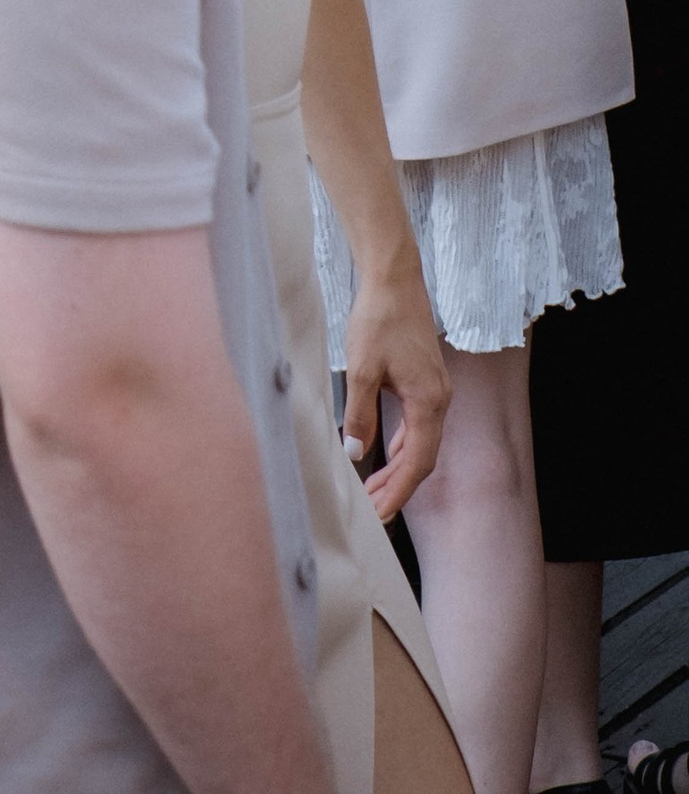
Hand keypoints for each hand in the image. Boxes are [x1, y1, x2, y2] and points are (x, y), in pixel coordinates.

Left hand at [337, 250, 449, 519]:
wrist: (394, 279)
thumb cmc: (378, 318)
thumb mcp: (361, 367)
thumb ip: (360, 413)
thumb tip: (355, 454)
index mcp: (428, 402)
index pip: (418, 462)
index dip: (398, 491)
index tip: (380, 514)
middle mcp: (439, 401)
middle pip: (421, 459)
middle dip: (397, 487)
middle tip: (372, 512)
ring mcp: (434, 392)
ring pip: (420, 444)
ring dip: (398, 469)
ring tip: (373, 492)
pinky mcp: (425, 382)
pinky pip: (417, 427)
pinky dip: (401, 447)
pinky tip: (383, 455)